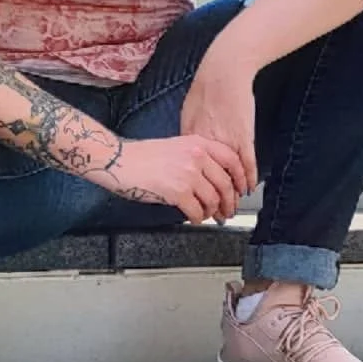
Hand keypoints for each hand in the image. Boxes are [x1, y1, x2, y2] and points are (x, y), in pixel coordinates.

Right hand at [101, 135, 247, 225]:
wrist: (120, 161)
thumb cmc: (142, 156)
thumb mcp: (176, 146)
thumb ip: (196, 157)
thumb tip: (212, 177)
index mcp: (197, 143)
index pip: (231, 159)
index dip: (241, 177)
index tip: (242, 188)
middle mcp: (196, 157)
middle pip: (225, 184)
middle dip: (229, 202)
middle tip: (228, 210)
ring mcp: (188, 175)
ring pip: (213, 200)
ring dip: (213, 212)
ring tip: (209, 215)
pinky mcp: (178, 193)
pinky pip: (197, 211)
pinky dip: (198, 218)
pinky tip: (195, 218)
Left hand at [180, 55, 258, 195]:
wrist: (224, 72)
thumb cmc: (205, 89)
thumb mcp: (187, 114)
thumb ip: (187, 135)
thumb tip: (184, 150)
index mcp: (193, 140)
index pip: (193, 174)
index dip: (194, 191)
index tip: (194, 203)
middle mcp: (209, 145)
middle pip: (210, 180)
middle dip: (213, 201)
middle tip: (215, 214)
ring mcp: (227, 142)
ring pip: (229, 176)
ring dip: (231, 194)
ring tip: (231, 207)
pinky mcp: (244, 137)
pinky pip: (247, 163)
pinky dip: (248, 178)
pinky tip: (248, 188)